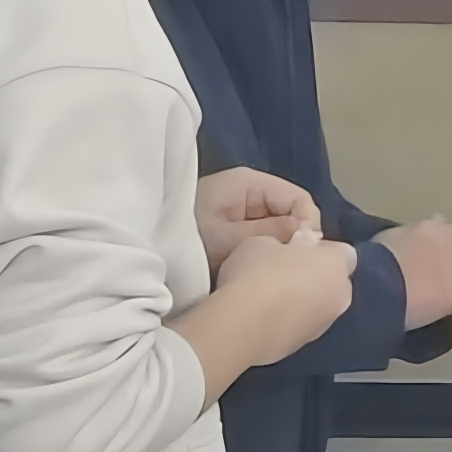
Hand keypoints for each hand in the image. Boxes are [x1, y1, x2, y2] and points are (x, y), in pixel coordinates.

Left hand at [193, 167, 314, 272]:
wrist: (142, 258)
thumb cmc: (181, 241)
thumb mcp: (227, 238)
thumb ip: (271, 232)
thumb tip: (310, 234)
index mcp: (248, 182)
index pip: (299, 198)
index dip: (307, 225)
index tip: (303, 254)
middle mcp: (249, 190)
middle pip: (291, 211)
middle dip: (293, 237)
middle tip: (286, 266)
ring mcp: (242, 207)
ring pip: (279, 224)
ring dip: (278, 246)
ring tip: (271, 268)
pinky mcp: (235, 224)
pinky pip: (264, 234)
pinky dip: (265, 250)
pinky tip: (259, 267)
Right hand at [208, 230, 356, 368]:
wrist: (240, 325)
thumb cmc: (255, 273)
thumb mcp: (262, 243)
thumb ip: (284, 245)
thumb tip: (295, 249)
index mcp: (337, 265)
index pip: (344, 252)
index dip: (322, 249)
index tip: (297, 249)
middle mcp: (341, 296)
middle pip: (334, 282)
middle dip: (315, 277)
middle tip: (282, 273)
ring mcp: (325, 325)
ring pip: (320, 307)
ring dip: (303, 302)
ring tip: (269, 299)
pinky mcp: (305, 346)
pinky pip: (301, 327)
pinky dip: (289, 323)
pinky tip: (263, 320)